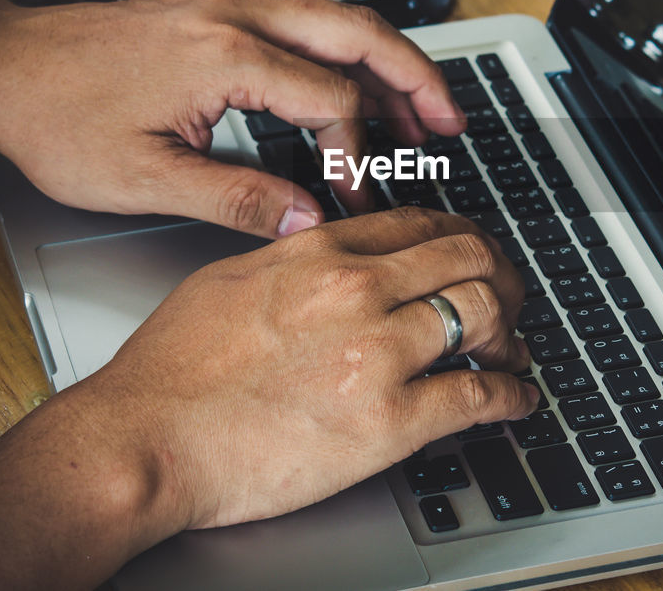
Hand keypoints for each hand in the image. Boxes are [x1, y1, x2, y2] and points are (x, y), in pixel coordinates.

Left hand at [0, 0, 465, 236]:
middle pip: (360, 35)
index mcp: (224, 56)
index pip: (331, 101)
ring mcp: (229, 8)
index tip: (350, 201)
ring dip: (389, 64)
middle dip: (417, 79)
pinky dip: (347, 58)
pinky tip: (357, 94)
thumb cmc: (54, 118)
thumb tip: (308, 225)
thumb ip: (237, 199)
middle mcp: (236, 17)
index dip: (355, 157)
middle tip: (453, 123)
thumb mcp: (143, 178)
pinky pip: (306, 26)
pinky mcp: (219, 15)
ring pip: (339, 23)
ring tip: (424, 114)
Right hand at [81, 206, 535, 529]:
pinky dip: (511, 396)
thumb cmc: (169, 372)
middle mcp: (358, 290)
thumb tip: (323, 253)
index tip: (469, 252)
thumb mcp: (229, 280)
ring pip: (485, 315)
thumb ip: (290, 259)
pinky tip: (518, 399)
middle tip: (510, 295)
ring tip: (515, 349)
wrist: (144, 440)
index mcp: (319, 252)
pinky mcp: (388, 421)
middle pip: (468, 257)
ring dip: (512, 332)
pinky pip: (477, 396)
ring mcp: (378, 354)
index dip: (460, 237)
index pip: (419, 224)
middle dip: (501, 274)